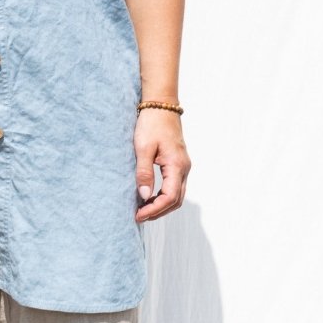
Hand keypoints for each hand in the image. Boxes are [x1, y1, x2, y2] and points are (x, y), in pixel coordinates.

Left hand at [134, 108, 191, 222]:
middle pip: (176, 200)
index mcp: (177, 166)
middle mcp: (184, 168)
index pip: (169, 197)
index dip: (154, 210)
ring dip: (161, 205)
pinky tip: (149, 196)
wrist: (161, 105)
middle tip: (139, 216)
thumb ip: (144, 172)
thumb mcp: (143, 148)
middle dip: (158, 212)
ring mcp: (183, 166)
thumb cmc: (151, 123)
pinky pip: (174, 186)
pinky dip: (163, 196)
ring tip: (143, 209)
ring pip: (176, 195)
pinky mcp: (178, 163)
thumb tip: (144, 196)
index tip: (138, 215)